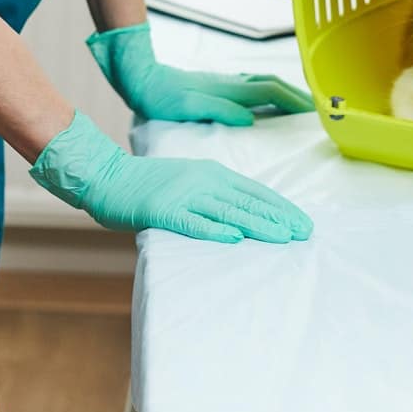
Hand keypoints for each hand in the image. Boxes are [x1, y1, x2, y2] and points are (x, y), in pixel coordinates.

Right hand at [30, 112, 312, 243]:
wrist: (108, 176)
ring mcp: (182, 195)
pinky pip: (192, 222)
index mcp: (211, 172)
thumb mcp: (189, 180)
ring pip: (227, 212)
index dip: (279, 207)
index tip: (302, 222)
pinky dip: (214, 230)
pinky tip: (234, 239)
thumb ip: (215, 194)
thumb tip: (245, 215)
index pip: (253, 191)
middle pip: (246, 201)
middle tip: (305, 233)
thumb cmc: (148, 183)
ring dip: (257, 225)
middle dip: (278, 218)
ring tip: (282, 237)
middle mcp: (202, 180)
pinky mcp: (163, 210)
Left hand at [88, 23, 314, 124]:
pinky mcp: (217, 85)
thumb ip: (219, 110)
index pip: (271, 92)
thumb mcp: (187, 107)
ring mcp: (225, 82)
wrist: (140, 77)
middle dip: (297, 95)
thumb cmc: (160, 96)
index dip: (294, 101)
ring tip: (299, 105)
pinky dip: (269, 91)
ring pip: (264, 82)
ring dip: (285, 91)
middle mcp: (231, 83)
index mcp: (228, 90)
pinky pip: (253, 86)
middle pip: (273, 84)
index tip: (315, 112)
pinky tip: (266, 100)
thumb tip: (250, 119)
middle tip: (317, 109)